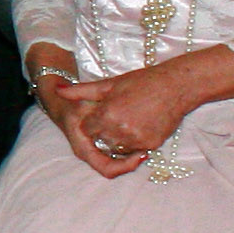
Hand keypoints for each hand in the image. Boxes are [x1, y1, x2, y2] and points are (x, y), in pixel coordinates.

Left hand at [52, 66, 195, 174]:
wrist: (175, 87)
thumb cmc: (141, 82)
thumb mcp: (109, 84)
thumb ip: (80, 91)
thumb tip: (58, 89)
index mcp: (106, 114)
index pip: (87, 129)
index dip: (92, 121)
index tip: (101, 112)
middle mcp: (120, 130)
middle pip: (101, 140)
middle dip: (105, 131)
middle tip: (119, 114)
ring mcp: (136, 139)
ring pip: (117, 147)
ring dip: (119, 139)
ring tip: (130, 118)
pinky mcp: (151, 145)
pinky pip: (135, 150)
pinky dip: (134, 143)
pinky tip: (141, 124)